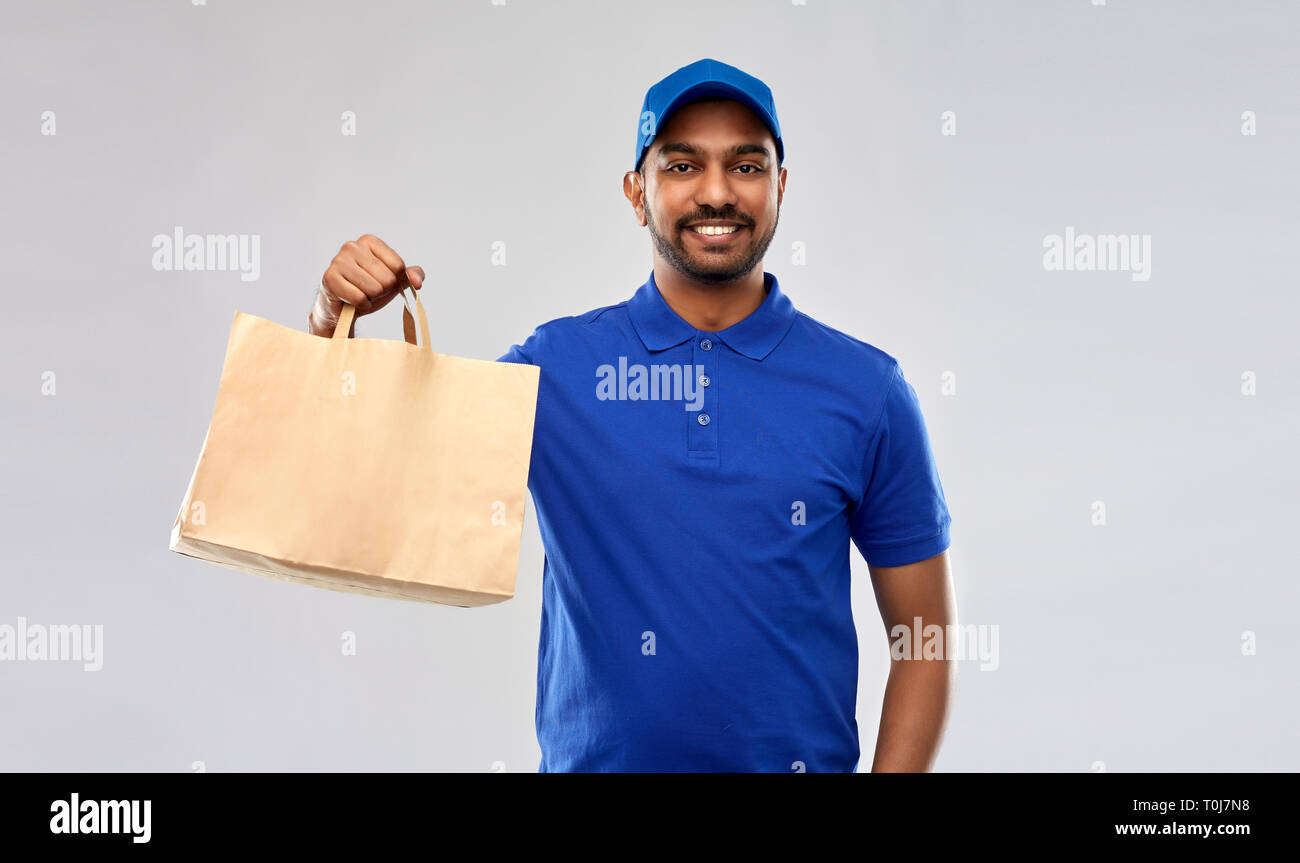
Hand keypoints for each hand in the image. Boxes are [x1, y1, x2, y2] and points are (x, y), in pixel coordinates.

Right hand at [310, 234, 424, 335]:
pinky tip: (352, 301)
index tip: (381, 280)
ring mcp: (338, 261)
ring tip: (360, 294)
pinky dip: (360, 305)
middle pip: (387, 278)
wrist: (343, 308)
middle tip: (369, 290)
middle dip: (382, 291)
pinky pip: (359, 298)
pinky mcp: (329, 278)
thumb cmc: (369, 289)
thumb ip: (411, 276)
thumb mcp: (394, 281)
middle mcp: (352, 246)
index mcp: (369, 241)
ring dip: (370, 298)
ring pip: (374, 289)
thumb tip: (417, 282)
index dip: (394, 280)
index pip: (398, 266)